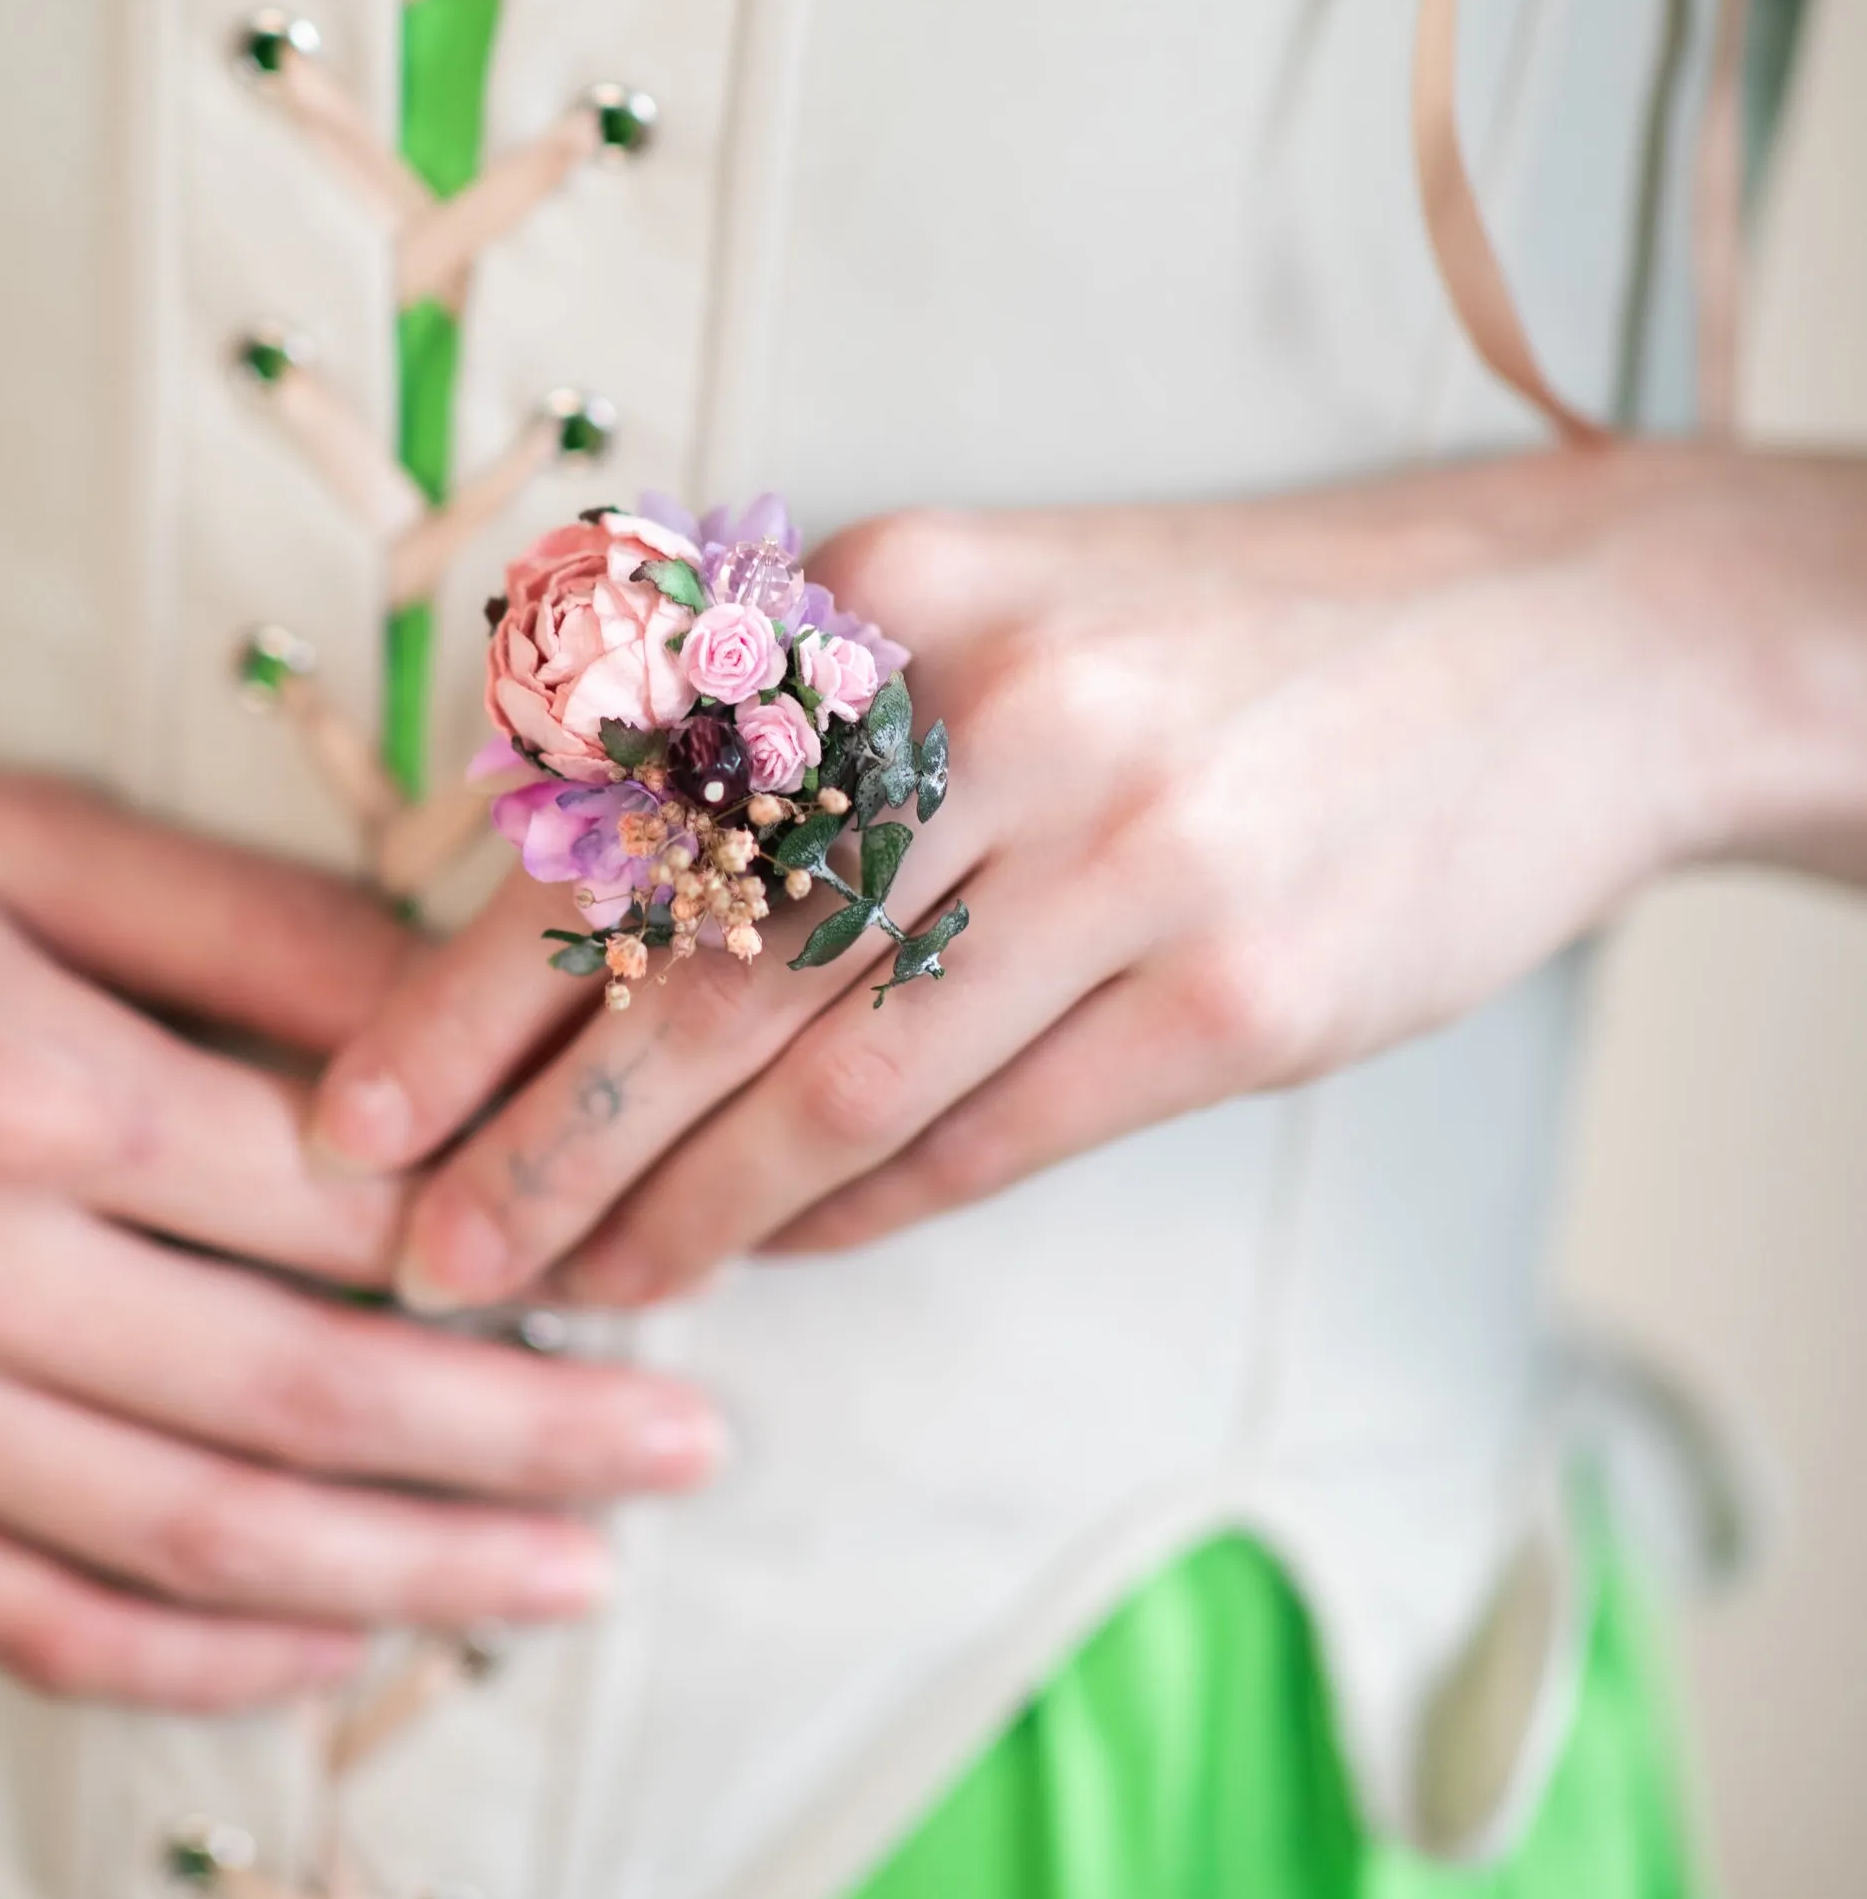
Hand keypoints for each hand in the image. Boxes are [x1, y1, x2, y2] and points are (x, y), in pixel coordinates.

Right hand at [0, 754, 720, 1705]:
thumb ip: (238, 919)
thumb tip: (456, 990)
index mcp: (17, 1091)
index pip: (339, 1204)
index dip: (519, 1241)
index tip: (652, 1253)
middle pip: (309, 1406)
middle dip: (530, 1443)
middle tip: (694, 1449)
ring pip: (197, 1551)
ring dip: (413, 1578)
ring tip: (580, 1581)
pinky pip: (37, 1622)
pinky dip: (202, 1663)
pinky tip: (340, 1648)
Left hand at [309, 444, 1866, 1301]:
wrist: (1547, 646)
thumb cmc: (1217, 641)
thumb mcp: (995, 613)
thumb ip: (805, 748)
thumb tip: (598, 947)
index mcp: (895, 604)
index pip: (625, 826)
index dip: (467, 991)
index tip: (350, 1116)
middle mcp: (992, 715)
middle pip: (701, 977)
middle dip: (537, 1144)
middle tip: (426, 1262)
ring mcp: (1125, 857)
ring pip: (836, 1086)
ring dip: (687, 1215)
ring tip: (579, 1294)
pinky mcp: (1239, 994)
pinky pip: (993, 1140)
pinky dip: (866, 1213)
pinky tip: (783, 1256)